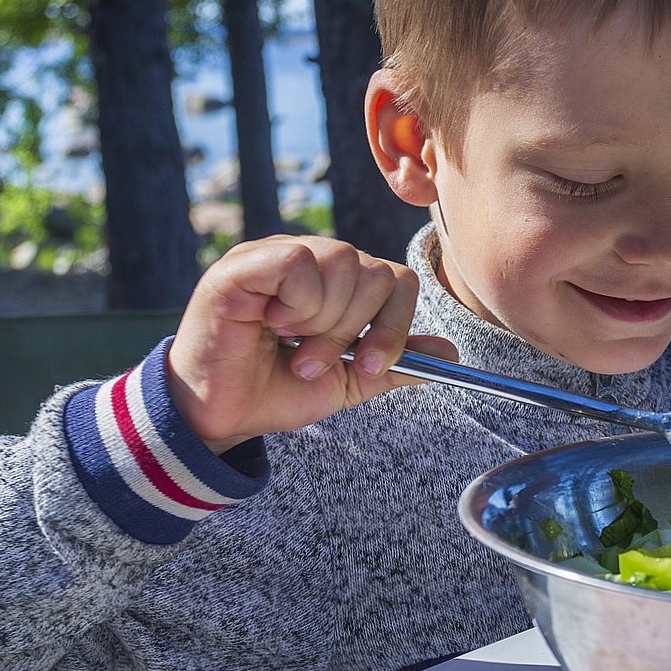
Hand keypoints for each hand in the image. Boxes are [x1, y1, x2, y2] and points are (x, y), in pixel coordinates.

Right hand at [165, 235, 456, 452]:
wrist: (221, 415)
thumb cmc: (276, 391)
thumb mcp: (349, 381)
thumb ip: (395, 361)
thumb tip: (450, 354)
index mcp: (340, 284)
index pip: (398, 280)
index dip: (394, 325)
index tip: (370, 364)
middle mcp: (312, 260)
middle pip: (376, 271)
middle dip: (354, 330)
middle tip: (313, 362)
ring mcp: (277, 255)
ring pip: (344, 261)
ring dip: (324, 322)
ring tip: (292, 347)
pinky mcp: (244, 264)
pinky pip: (299, 263)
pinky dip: (297, 303)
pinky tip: (271, 323)